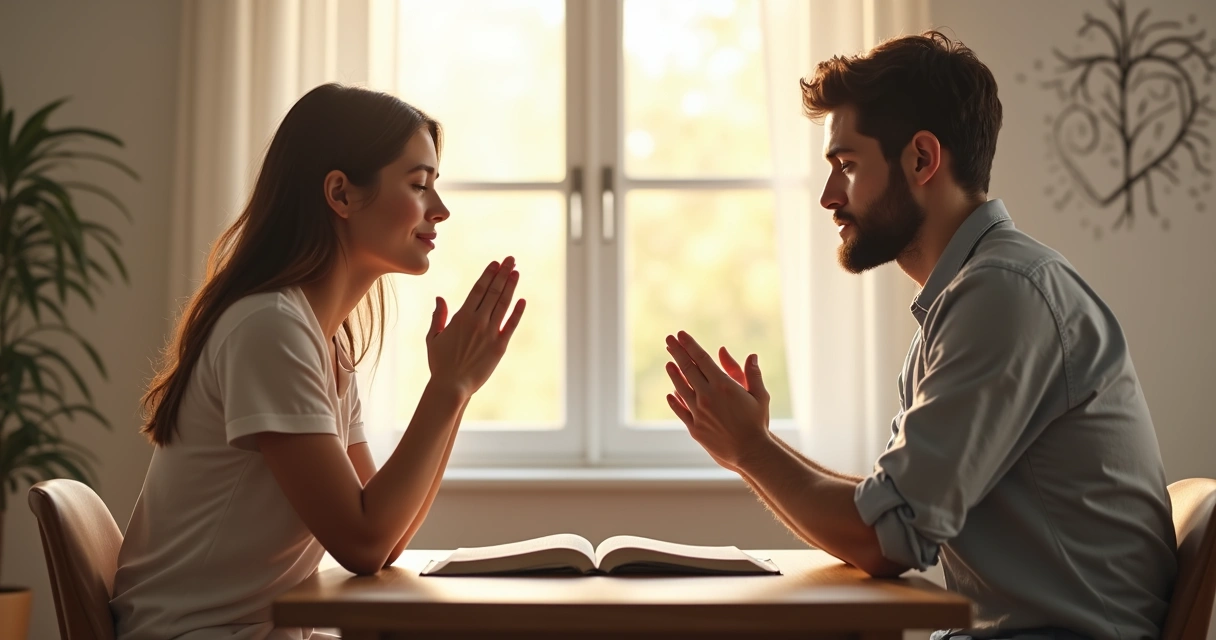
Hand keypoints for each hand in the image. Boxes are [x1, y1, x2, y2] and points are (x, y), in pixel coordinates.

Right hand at [426, 257, 525, 397]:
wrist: (451, 385)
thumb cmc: (440, 363)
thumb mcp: (433, 338)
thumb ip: (438, 316)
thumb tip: (440, 298)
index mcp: (461, 317)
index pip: (478, 289)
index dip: (488, 274)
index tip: (496, 263)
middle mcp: (477, 321)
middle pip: (493, 291)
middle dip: (503, 273)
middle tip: (511, 259)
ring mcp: (490, 333)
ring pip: (503, 304)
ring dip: (511, 286)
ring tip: (517, 272)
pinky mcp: (500, 346)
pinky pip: (511, 325)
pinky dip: (517, 312)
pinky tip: (523, 300)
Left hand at [664, 331, 770, 469]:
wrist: (750, 452)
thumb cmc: (758, 423)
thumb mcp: (760, 395)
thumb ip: (753, 374)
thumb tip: (751, 355)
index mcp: (722, 384)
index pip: (701, 358)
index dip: (690, 345)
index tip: (680, 334)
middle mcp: (706, 395)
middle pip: (687, 368)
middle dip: (677, 352)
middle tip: (669, 339)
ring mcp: (698, 411)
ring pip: (680, 387)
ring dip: (673, 373)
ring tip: (668, 363)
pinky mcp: (694, 427)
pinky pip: (680, 410)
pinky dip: (674, 400)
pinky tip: (670, 394)